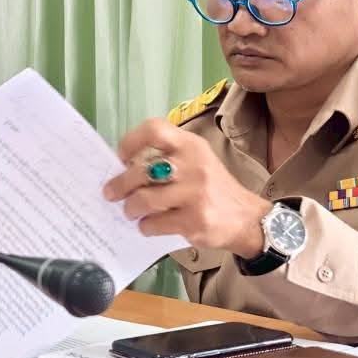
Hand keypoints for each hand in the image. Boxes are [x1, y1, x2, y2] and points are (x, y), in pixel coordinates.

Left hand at [102, 118, 272, 257]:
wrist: (246, 218)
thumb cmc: (213, 187)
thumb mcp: (197, 161)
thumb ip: (167, 159)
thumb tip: (124, 170)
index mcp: (191, 145)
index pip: (154, 130)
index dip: (130, 141)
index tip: (122, 158)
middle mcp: (194, 165)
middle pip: (141, 172)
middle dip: (120, 185)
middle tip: (111, 193)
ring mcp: (195, 194)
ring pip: (144, 201)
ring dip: (130, 208)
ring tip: (130, 211)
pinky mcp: (195, 221)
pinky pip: (155, 224)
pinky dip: (145, 226)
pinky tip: (148, 226)